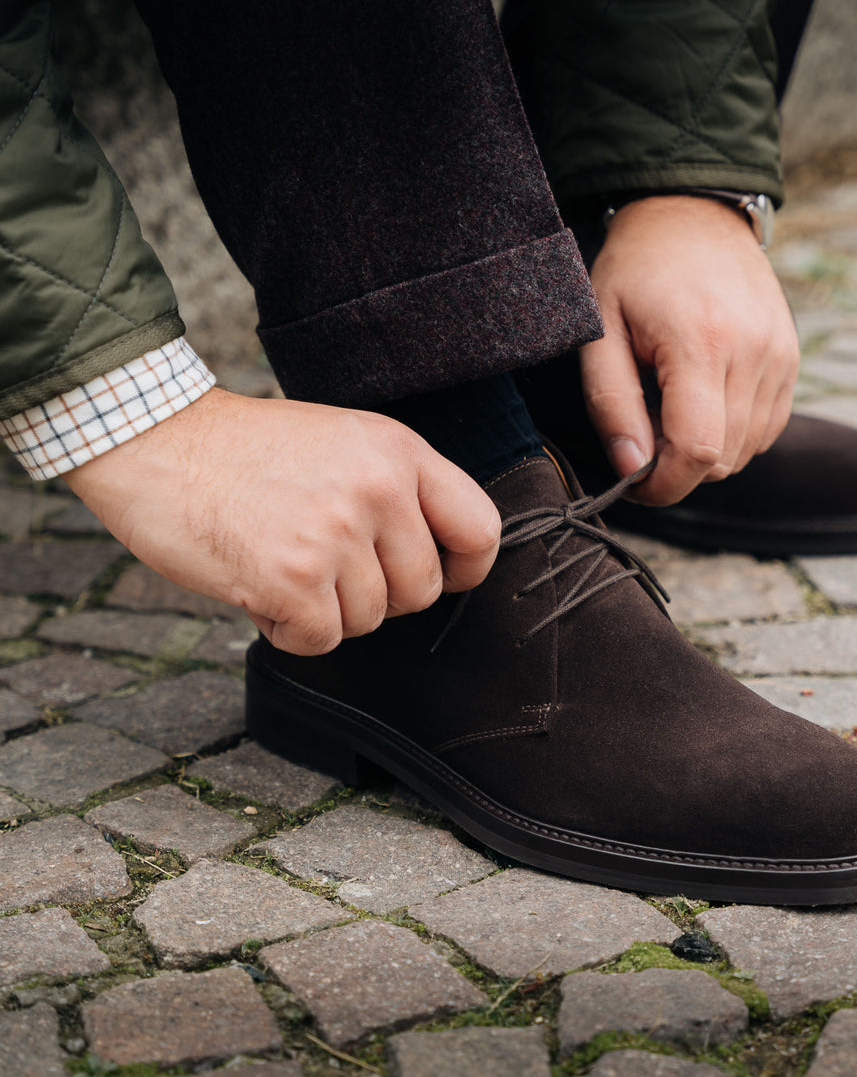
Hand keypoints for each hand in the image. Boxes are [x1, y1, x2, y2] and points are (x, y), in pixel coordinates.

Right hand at [63, 388, 500, 655]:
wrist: (156, 438)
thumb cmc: (247, 449)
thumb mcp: (345, 441)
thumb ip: (398, 490)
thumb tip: (440, 562)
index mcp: (400, 452)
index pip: (481, 530)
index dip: (463, 568)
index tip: (437, 576)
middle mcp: (379, 489)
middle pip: (422, 590)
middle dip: (378, 595)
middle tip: (326, 566)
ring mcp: (337, 533)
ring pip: (370, 620)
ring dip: (326, 609)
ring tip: (282, 561)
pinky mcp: (293, 576)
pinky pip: (321, 639)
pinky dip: (289, 630)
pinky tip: (260, 588)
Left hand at [580, 194, 798, 504]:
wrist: (692, 215)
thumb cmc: (636, 271)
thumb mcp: (601, 330)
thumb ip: (612, 403)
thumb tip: (631, 468)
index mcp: (702, 341)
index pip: (698, 449)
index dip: (665, 484)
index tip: (636, 484)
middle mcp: (754, 351)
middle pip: (724, 458)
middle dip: (679, 468)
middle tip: (644, 435)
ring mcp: (780, 356)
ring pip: (747, 451)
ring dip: (707, 450)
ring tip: (671, 407)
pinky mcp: (791, 359)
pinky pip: (766, 429)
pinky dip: (733, 432)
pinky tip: (703, 399)